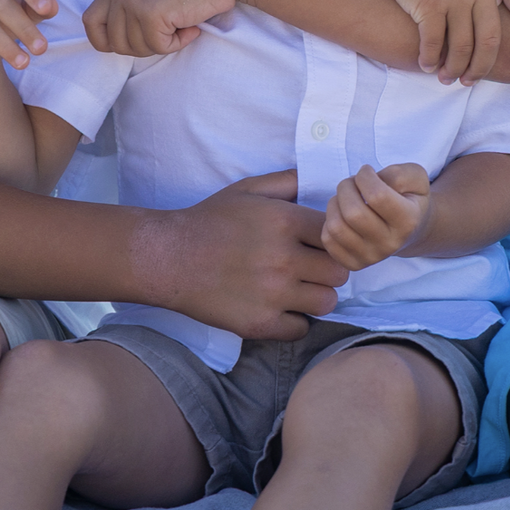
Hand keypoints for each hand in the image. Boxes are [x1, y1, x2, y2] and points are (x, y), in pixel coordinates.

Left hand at [82, 0, 237, 57]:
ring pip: (137, 48)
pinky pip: (159, 46)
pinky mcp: (152, 12)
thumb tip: (119, 45)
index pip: (91, 22)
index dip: (107, 41)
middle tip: (169, 33)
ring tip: (182, 25)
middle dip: (144, 47)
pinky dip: (178, 43)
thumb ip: (132, 11)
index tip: (134, 42)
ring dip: (164, 45)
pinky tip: (192, 26)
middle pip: (116, 43)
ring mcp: (134, 0)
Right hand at [137, 170, 345, 340]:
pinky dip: (293, 321)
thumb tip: (318, 180)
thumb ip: (287, 181)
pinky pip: (301, 329)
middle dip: (327, 270)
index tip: (316, 245)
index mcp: (285, 221)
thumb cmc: (209, 220)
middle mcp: (284, 258)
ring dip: (315, 297)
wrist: (169, 258)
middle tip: (310, 269)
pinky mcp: (260, 323)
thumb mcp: (247, 189)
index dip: (330, 240)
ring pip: (326, 302)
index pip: (337, 235)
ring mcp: (273, 294)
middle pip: (339, 273)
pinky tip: (278, 309)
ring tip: (296, 290)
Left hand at [321, 163, 430, 269]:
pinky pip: (328, 240)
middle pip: (353, 213)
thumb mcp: (416, 177)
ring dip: (335, 203)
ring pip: (336, 227)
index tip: (367, 171)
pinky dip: (329, 221)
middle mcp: (390, 244)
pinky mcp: (353, 264)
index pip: (377, 196)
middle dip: (346, 187)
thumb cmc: (409, 197)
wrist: (410, 229)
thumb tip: (371, 183)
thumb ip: (399, 174)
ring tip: (346, 197)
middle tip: (352, 182)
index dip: (365, 176)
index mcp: (408, 222)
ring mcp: (371, 257)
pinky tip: (342, 215)